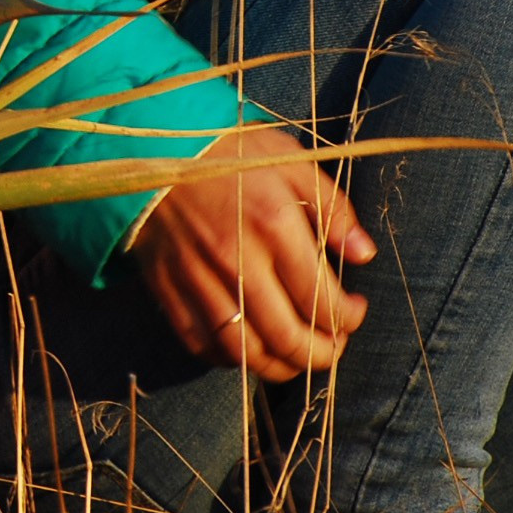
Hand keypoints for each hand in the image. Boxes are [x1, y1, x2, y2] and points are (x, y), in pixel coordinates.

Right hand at [131, 124, 376, 381]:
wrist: (150, 145)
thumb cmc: (227, 151)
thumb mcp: (289, 160)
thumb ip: (332, 207)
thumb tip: (362, 254)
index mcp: (274, 226)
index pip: (322, 301)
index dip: (348, 318)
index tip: (354, 310)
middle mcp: (236, 261)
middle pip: (287, 338)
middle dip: (321, 355)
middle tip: (332, 346)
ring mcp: (197, 278)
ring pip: (244, 352)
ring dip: (278, 367)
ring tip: (294, 357)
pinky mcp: (167, 287)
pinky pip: (200, 342)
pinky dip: (228, 359)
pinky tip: (247, 348)